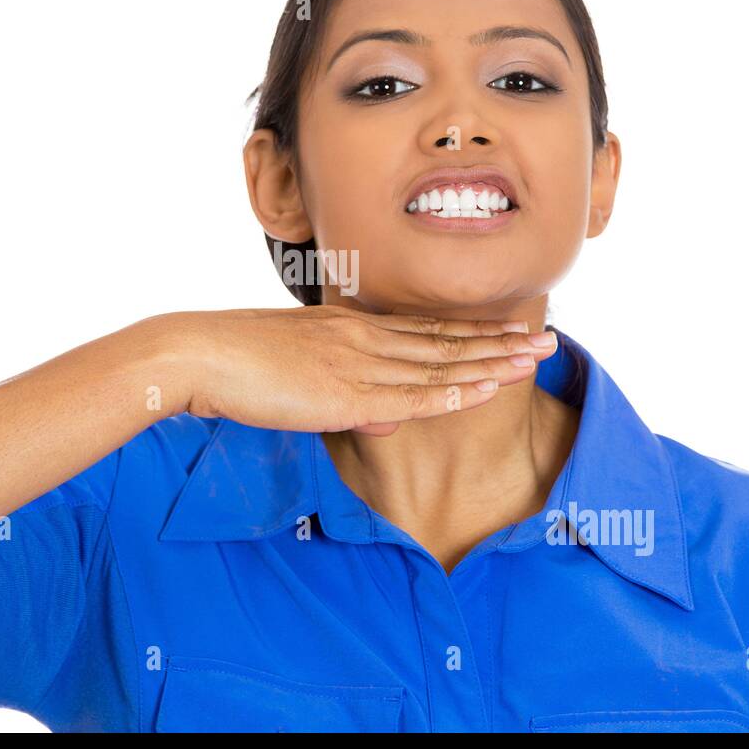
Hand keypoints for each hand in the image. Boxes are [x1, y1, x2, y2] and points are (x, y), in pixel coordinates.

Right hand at [166, 306, 558, 435]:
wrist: (200, 354)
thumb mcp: (302, 374)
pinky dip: (452, 391)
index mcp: (353, 328)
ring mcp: (358, 362)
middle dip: (500, 342)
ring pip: (438, 363)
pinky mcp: (344, 391)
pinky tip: (486, 388)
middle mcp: (365, 337)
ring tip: (535, 359)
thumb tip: (389, 419)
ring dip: (491, 362)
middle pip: (445, 341)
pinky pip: (409, 394)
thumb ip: (349, 395)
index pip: (426, 331)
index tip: (511, 330)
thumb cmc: (239, 364)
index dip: (473, 333)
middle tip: (548, 338)